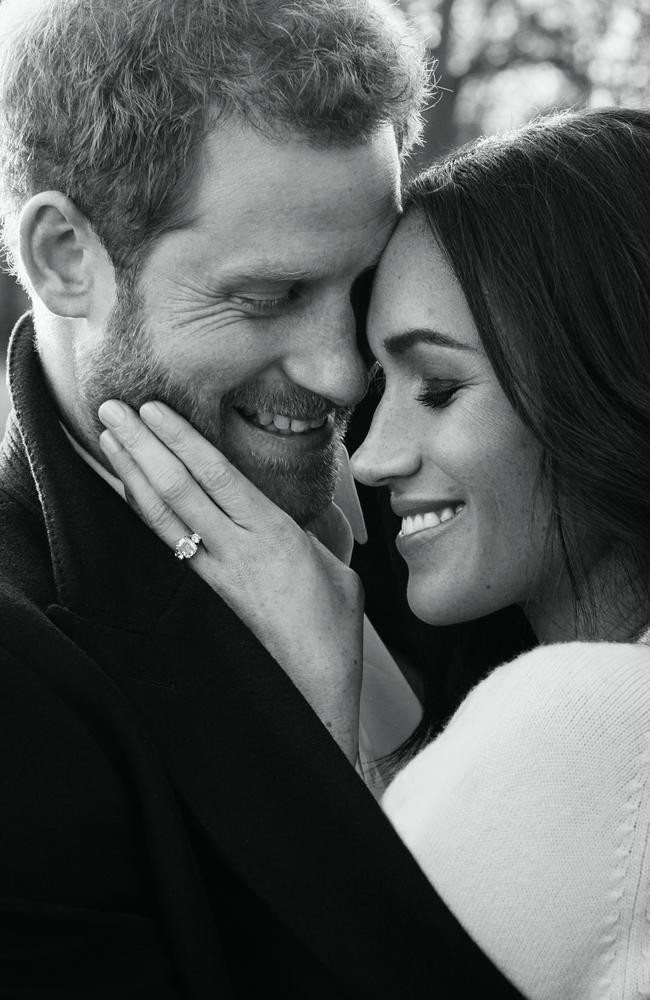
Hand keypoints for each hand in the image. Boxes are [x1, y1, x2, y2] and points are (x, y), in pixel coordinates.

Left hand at [97, 399, 363, 761]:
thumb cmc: (333, 630)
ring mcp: (216, 574)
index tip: (154, 409)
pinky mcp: (207, 594)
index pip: (217, 475)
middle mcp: (237, 550)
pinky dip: (145, 513)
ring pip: (164, 516)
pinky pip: (168, 544)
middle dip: (142, 445)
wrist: (313, 690)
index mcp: (275, 535)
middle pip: (178, 488)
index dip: (182, 438)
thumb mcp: (337, 568)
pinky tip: (130, 492)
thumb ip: (316, 529)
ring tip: (109, 438)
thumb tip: (304, 507)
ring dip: (132, 474)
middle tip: (113, 409)